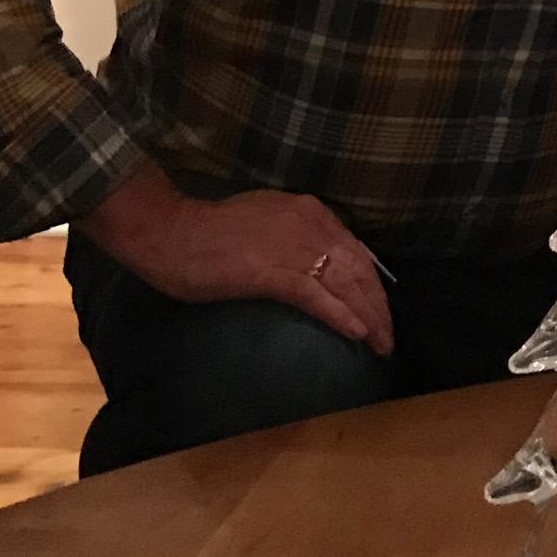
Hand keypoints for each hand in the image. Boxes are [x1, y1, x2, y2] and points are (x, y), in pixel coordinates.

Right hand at [78, 163, 393, 355]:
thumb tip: (318, 263)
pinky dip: (340, 316)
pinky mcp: (270, 272)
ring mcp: (292, 248)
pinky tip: (357, 333)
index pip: (357, 251)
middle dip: (378, 305)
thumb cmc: (209, 230)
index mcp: (311, 212)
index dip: (373, 283)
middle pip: (359, 270)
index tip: (381, 308)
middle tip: (387, 336)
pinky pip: (315, 296)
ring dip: (368, 317)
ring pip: (344, 284)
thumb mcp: (267, 220)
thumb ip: (297, 235)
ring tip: (380, 344)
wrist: (169, 230)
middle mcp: (311, 226)